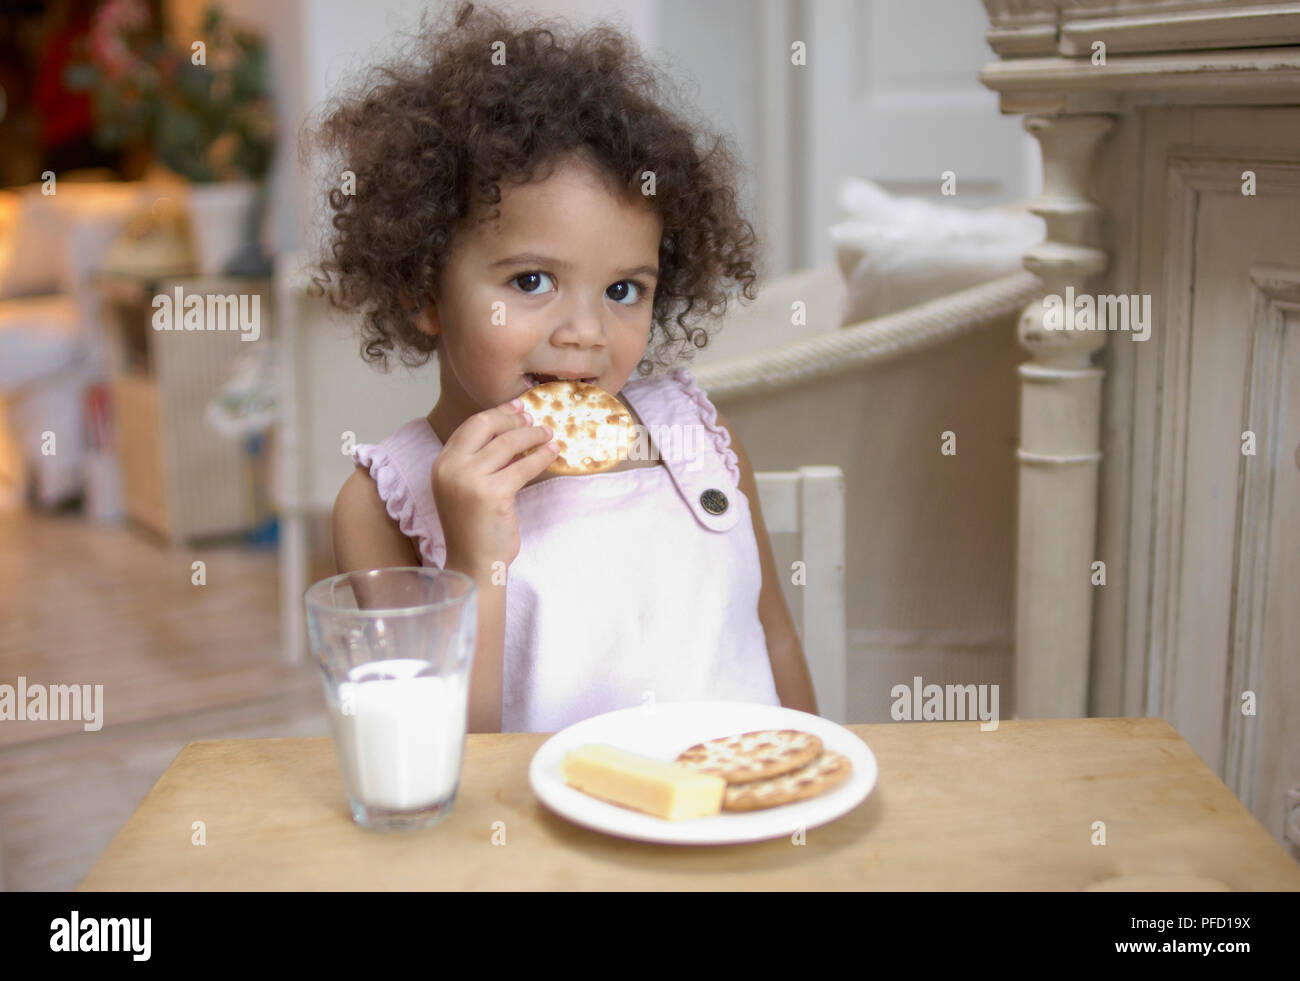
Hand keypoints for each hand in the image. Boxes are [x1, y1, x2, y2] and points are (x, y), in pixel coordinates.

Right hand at [430, 399, 557, 577]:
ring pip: (508, 443)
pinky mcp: (492, 494)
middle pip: (486, 426)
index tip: (518, 407)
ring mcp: (469, 480)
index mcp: (442, 464)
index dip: (497, 414)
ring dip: (532, 435)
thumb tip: (512, 432)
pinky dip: (541, 457)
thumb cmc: (474, 529)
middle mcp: (450, 468)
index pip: (470, 426)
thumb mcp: (467, 488)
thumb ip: (480, 462)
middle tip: (534, 418)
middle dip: (513, 418)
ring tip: (548, 434)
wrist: (473, 563)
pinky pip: (523, 467)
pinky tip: (552, 453)